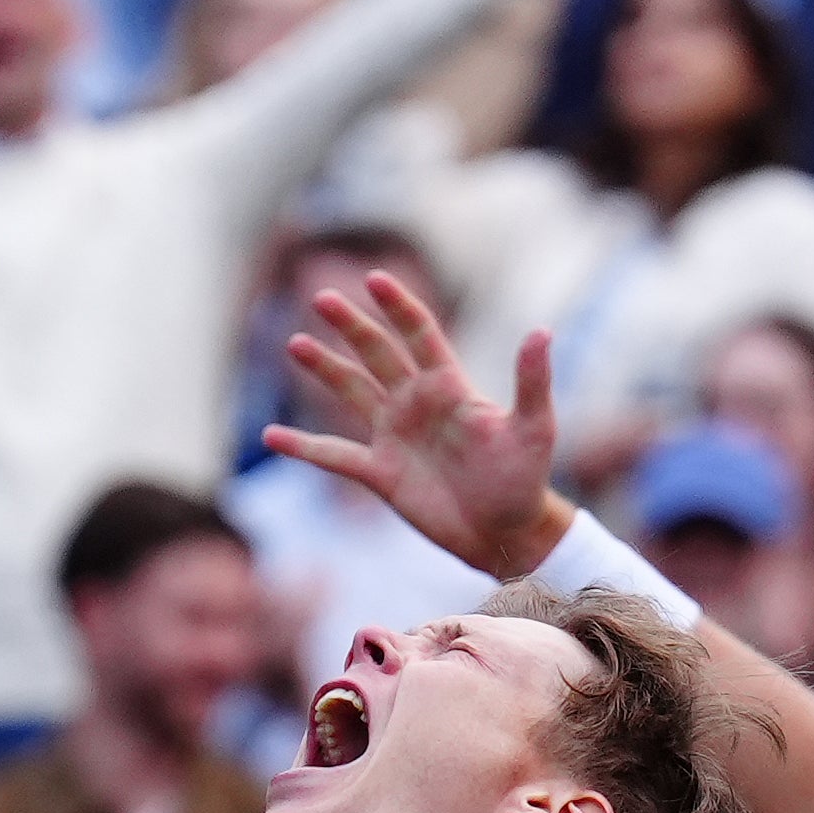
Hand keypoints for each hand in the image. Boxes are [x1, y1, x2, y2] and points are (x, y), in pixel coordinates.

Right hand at [261, 273, 574, 578]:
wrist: (506, 534)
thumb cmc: (525, 480)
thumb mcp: (533, 428)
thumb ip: (531, 381)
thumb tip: (542, 331)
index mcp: (449, 386)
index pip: (419, 334)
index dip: (398, 307)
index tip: (374, 278)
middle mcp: (417, 404)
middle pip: (377, 353)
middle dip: (351, 326)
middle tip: (323, 296)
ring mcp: (395, 437)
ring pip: (351, 393)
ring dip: (324, 369)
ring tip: (294, 344)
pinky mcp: (381, 474)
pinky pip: (334, 457)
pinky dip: (303, 449)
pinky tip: (271, 437)